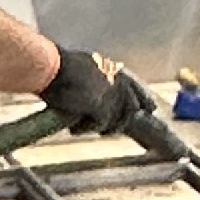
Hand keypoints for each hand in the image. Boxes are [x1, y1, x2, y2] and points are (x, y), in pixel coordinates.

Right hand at [42, 45, 157, 136]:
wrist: (48, 67)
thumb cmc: (51, 67)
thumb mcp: (77, 68)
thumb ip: (90, 79)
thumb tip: (91, 97)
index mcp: (108, 67)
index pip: (133, 84)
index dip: (143, 97)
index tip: (151, 108)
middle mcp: (115, 79)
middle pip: (131, 106)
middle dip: (123, 120)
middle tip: (107, 132)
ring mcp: (111, 94)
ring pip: (117, 120)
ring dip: (101, 126)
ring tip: (82, 127)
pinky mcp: (103, 107)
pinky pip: (100, 125)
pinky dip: (85, 129)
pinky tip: (73, 129)